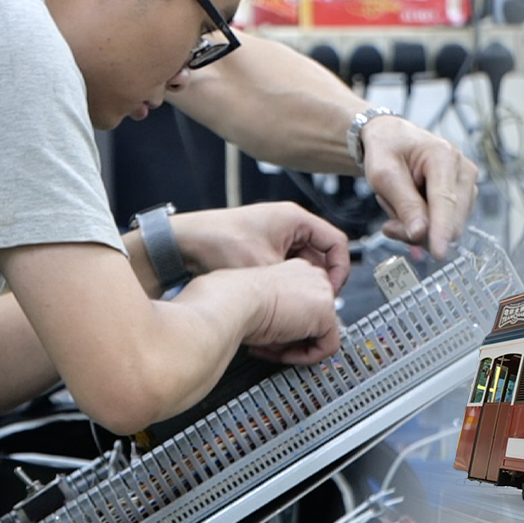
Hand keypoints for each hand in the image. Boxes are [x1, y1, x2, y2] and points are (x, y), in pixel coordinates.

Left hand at [170, 202, 350, 291]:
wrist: (183, 244)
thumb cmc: (217, 242)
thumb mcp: (264, 267)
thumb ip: (293, 282)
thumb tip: (312, 300)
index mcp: (295, 219)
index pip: (336, 243)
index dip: (340, 269)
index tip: (332, 290)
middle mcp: (287, 225)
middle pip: (321, 255)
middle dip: (320, 281)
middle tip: (317, 303)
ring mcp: (274, 237)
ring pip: (302, 264)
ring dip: (301, 285)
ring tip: (296, 304)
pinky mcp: (261, 249)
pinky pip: (285, 268)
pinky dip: (285, 284)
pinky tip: (278, 300)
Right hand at [236, 258, 341, 364]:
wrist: (234, 301)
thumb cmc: (237, 301)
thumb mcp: (262, 305)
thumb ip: (282, 316)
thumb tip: (290, 337)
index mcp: (296, 271)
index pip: (304, 305)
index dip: (287, 327)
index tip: (269, 336)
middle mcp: (312, 277)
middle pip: (315, 319)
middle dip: (294, 338)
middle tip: (271, 346)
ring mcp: (323, 293)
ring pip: (322, 333)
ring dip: (297, 347)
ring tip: (273, 349)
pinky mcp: (327, 313)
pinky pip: (327, 347)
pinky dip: (306, 357)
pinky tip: (284, 353)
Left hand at [357, 114, 477, 259]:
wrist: (391, 138)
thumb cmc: (386, 148)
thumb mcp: (383, 173)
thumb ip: (404, 204)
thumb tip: (421, 233)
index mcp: (443, 156)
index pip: (445, 200)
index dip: (441, 229)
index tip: (439, 252)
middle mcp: (463, 170)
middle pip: (450, 221)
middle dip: (418, 230)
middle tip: (389, 224)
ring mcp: (467, 186)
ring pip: (448, 228)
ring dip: (419, 228)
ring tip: (398, 207)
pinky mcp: (464, 199)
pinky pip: (446, 226)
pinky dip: (424, 226)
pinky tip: (409, 211)